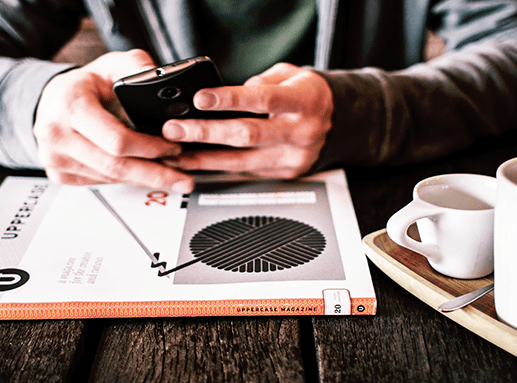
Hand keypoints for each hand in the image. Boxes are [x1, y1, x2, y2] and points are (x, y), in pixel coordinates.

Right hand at [34, 49, 193, 192]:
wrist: (52, 101)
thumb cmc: (84, 85)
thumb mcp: (110, 65)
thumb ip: (136, 66)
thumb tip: (158, 76)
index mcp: (70, 106)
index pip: (117, 140)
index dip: (149, 148)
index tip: (173, 148)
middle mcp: (57, 135)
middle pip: (115, 167)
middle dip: (155, 174)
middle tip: (183, 180)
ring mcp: (56, 158)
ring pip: (110, 177)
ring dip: (143, 178)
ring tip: (170, 175)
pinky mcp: (59, 174)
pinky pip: (101, 182)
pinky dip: (126, 179)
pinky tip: (142, 173)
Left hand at [161, 63, 333, 177]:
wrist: (341, 123)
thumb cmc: (309, 95)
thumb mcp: (291, 75)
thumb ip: (260, 82)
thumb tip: (224, 96)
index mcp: (304, 101)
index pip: (262, 99)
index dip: (229, 99)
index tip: (200, 98)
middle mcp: (300, 132)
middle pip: (247, 135)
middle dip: (206, 133)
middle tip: (175, 130)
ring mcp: (293, 157)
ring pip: (242, 162)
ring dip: (204, 159)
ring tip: (176, 153)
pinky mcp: (285, 174)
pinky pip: (247, 172)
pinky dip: (220, 168)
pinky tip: (199, 164)